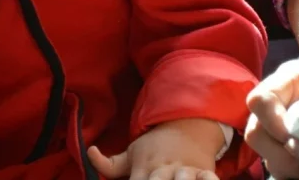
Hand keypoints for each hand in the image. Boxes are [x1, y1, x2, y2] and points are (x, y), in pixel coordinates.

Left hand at [87, 118, 222, 179]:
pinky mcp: (204, 170)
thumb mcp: (131, 152)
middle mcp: (163, 170)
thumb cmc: (155, 145)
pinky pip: (209, 178)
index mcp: (143, 168)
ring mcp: (185, 170)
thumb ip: (108, 164)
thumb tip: (89, 152)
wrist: (186, 124)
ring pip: (183, 179)